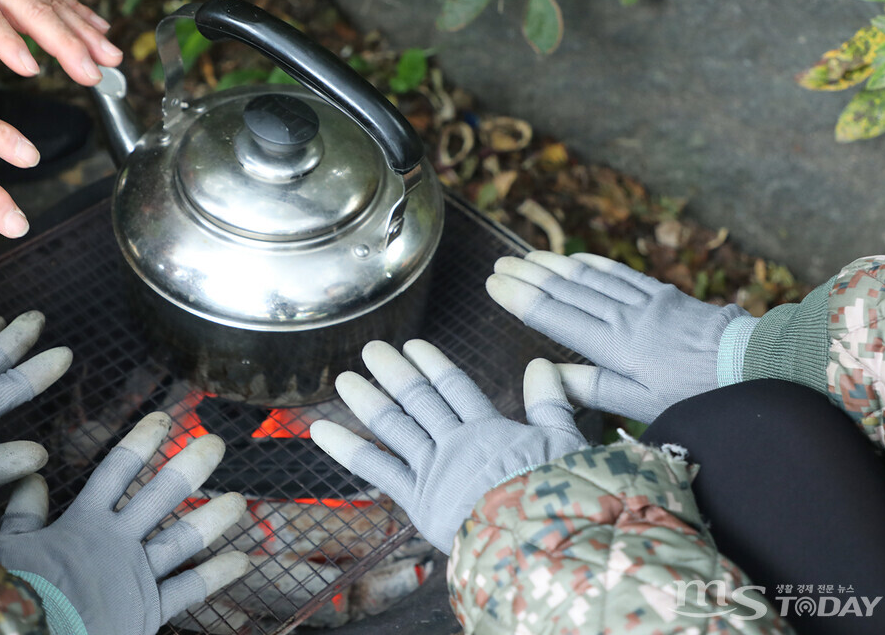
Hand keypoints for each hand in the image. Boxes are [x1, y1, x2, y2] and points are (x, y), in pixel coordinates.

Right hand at [0, 412, 250, 634]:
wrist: (35, 633)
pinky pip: (190, 589)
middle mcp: (119, 540)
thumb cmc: (16, 591)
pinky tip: (244, 561)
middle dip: (189, 467)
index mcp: (85, 521)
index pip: (116, 470)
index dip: (140, 442)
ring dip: (213, 518)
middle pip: (160, 495)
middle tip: (216, 444)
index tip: (162, 419)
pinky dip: (217, 575)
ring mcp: (138, 573)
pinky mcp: (149, 608)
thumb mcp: (9, 544)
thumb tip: (32, 477)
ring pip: (183, 539)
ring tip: (240, 501)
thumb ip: (23, 511)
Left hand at [310, 341, 587, 554]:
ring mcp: (433, 471)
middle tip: (372, 350)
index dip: (433, 366)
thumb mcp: (566, 442)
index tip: (415, 347)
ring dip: (367, 400)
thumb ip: (551, 403)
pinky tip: (319, 429)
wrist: (544, 536)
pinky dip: (345, 447)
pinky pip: (375, 469)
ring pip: (393, 426)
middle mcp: (455, 444)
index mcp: (490, 430)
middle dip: (394, 372)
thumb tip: (542, 363)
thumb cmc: (563, 495)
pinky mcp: (418, 501)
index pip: (455, 388)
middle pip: (419, 400)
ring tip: (344, 379)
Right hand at [486, 251, 749, 422]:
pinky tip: (575, 258)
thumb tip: (547, 373)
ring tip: (525, 257)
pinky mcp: (662, 294)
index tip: (494, 285)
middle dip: (527, 276)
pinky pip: (619, 273)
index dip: (520, 299)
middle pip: (566, 291)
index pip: (555, 316)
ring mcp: (643, 301)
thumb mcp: (641, 402)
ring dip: (553, 265)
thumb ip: (592, 388)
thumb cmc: (695, 392)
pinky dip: (592, 263)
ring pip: (589, 278)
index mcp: (614, 346)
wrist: (751, 363)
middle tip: (497, 265)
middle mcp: (623, 316)